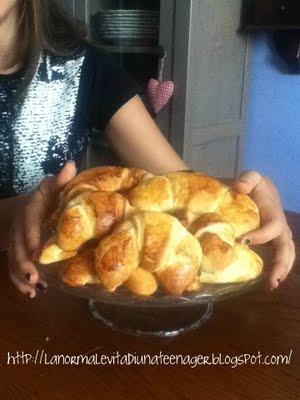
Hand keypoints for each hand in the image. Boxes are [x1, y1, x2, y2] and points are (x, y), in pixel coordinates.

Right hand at [8, 162, 75, 297]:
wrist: (24, 207)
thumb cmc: (46, 199)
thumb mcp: (52, 188)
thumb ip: (60, 180)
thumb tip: (71, 164)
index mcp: (30, 210)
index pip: (27, 223)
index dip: (30, 237)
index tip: (37, 251)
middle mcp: (19, 226)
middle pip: (17, 246)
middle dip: (24, 263)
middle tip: (35, 277)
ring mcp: (15, 241)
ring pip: (13, 260)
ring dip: (21, 277)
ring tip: (35, 290)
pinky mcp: (16, 253)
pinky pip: (13, 268)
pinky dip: (20, 282)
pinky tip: (32, 294)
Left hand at [233, 171, 294, 289]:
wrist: (259, 189)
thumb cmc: (254, 185)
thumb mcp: (252, 177)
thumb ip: (248, 179)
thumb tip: (239, 188)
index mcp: (274, 214)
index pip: (273, 228)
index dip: (262, 235)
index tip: (243, 241)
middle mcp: (280, 228)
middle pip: (286, 248)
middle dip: (281, 264)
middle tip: (271, 281)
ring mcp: (278, 237)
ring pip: (286, 256)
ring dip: (280, 271)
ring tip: (270, 286)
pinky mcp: (272, 242)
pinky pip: (277, 257)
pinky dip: (275, 270)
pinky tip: (265, 283)